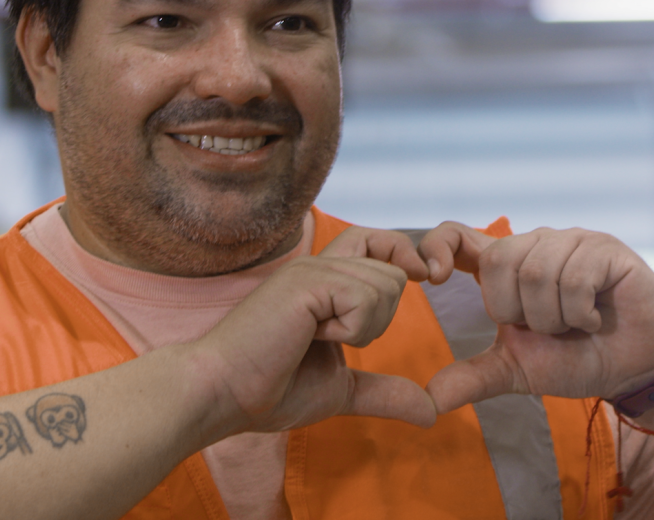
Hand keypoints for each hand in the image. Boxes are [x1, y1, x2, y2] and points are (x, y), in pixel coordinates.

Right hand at [194, 227, 436, 437]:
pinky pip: (365, 298)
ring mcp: (312, 269)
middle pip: (394, 271)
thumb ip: (382, 393)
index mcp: (324, 282)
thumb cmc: (267, 390)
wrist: (223, 394)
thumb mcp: (340, 390)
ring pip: (387, 284)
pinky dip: (350, 330)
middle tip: (332, 339)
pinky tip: (310, 337)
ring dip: (363, 328)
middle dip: (381, 318)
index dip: (405, 256)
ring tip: (314, 339)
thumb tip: (431, 412)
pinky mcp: (306, 281)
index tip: (426, 279)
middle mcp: (319, 265)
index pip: (377, 241)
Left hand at [418, 223, 653, 413]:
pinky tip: (595, 317)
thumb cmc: (576, 358)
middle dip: (519, 311)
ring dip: (553, 316)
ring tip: (575, 324)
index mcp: (504, 265)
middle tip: (548, 327)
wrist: (636, 368)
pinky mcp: (605, 249)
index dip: (437, 247)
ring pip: (535, 271)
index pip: (456, 236)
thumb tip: (429, 401)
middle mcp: (533, 244)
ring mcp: (570, 241)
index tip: (432, 278)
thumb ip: (474, 377)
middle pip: (498, 262)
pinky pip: (574, 277)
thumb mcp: (517, 370)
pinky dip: (580, 312)